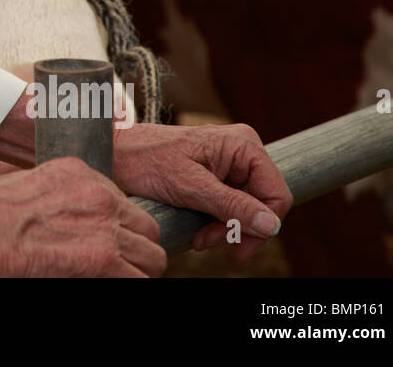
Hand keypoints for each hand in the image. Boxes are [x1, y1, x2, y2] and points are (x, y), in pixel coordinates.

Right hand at [0, 157, 166, 276]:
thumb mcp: (23, 185)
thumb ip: (58, 197)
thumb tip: (69, 219)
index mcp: (78, 172)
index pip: (122, 202)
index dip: (117, 226)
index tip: (106, 240)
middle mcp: (98, 194)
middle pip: (145, 228)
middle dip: (134, 249)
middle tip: (116, 265)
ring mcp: (104, 227)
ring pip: (151, 258)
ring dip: (136, 272)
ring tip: (112, 278)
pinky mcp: (102, 261)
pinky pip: (138, 280)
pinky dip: (127, 285)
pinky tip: (105, 284)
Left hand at [113, 123, 292, 262]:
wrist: (116, 154)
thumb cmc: (146, 161)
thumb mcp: (190, 186)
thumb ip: (232, 205)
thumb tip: (271, 225)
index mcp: (243, 145)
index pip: (277, 193)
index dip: (263, 225)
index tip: (237, 247)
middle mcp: (242, 152)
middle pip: (263, 204)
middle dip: (238, 229)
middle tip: (209, 242)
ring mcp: (230, 164)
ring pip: (247, 210)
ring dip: (225, 230)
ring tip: (200, 238)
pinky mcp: (217, 177)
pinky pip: (231, 207)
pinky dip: (217, 223)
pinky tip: (199, 231)